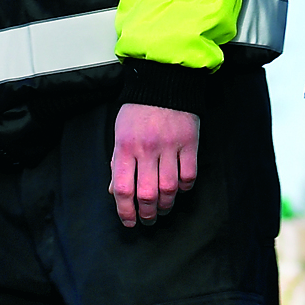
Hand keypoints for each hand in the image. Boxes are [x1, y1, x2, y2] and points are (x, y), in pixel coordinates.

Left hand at [112, 101, 201, 227]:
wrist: (164, 82)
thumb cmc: (138, 111)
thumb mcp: (120, 134)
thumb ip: (118, 163)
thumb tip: (115, 192)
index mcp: (125, 148)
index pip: (122, 189)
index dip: (125, 212)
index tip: (129, 222)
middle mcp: (146, 149)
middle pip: (147, 194)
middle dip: (147, 214)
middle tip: (148, 219)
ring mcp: (169, 146)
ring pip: (169, 188)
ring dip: (166, 204)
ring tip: (164, 208)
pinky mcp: (189, 143)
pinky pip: (188, 175)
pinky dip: (184, 187)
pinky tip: (180, 188)